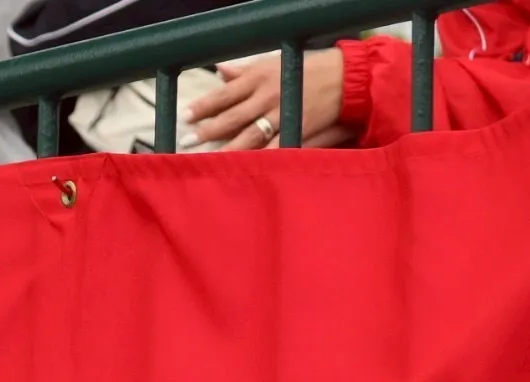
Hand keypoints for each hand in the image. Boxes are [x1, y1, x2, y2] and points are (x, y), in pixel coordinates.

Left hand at [187, 50, 354, 150]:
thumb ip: (244, 72)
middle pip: (232, 117)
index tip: (185, 117)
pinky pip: (273, 149)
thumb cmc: (306, 70)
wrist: (344, 79)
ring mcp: (281, 115)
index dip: (203, 106)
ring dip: (227, 148)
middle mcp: (267, 96)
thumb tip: (219, 71)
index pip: (224, 94)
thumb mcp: (273, 63)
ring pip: (248, 135)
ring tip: (206, 160)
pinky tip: (242, 170)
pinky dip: (258, 159)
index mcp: (259, 78)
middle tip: (187, 142)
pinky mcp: (296, 131)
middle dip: (208, 130)